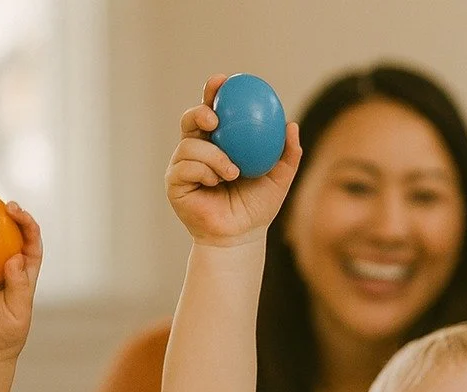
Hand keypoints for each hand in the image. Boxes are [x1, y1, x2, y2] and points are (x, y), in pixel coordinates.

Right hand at [165, 74, 301, 246]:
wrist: (241, 236)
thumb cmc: (258, 207)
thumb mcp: (278, 179)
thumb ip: (287, 154)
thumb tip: (291, 125)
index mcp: (219, 143)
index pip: (213, 111)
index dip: (213, 92)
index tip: (223, 80)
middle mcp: (198, 149)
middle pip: (190, 119)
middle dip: (199, 112)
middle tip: (215, 119)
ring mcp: (183, 165)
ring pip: (189, 145)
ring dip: (213, 156)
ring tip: (231, 172)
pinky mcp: (175, 182)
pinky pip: (185, 166)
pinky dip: (204, 171)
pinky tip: (216, 182)